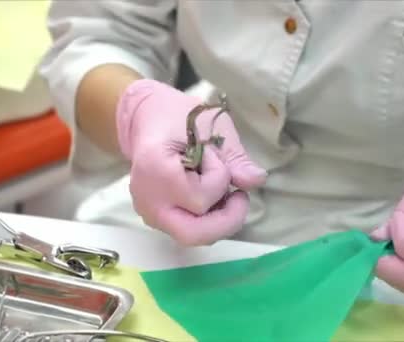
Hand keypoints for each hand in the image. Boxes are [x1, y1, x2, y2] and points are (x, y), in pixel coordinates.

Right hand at [115, 79, 266, 245]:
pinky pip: (184, 228)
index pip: (199, 198)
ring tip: (223, 193)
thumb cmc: (178, 116)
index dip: (219, 180)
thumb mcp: (212, 126)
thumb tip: (256, 181)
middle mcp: (147, 199)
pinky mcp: (153, 217)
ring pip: (190, 235)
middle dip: (225, 222)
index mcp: (157, 170)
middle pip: (192, 233)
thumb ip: (234, 157)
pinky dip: (204, 218)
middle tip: (240, 199)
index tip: (213, 155)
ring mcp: (147, 211)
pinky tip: (209, 197)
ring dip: (216, 220)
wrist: (147, 118)